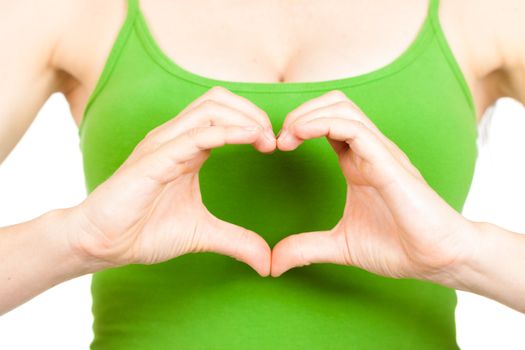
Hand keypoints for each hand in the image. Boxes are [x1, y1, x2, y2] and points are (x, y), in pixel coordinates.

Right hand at [68, 86, 275, 275]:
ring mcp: (163, 145)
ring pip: (209, 108)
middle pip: (219, 100)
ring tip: (265, 140)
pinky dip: (226, 132)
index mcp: (186, 148)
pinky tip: (249, 139)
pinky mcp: (154, 160)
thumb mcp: (202, 233)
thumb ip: (236, 241)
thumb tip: (266, 262)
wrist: (102, 243)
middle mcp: (175, 138)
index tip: (273, 146)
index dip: (253, 122)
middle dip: (253, 113)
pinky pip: (194, 135)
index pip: (224, 113)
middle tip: (273, 140)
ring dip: (244, 118)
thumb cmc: (143, 230)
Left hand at [271, 90, 477, 283]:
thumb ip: (307, 248)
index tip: (278, 147)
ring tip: (288, 137)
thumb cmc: (400, 246)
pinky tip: (301, 136)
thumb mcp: (341, 246)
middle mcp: (368, 151)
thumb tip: (275, 263)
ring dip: (307, 114)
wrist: (440, 260)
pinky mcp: (389, 163)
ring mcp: (380, 153)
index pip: (327, 122)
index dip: (298, 125)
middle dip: (299, 112)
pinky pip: (355, 129)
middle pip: (333, 104)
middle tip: (279, 139)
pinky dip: (322, 124)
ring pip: (342, 107)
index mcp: (357, 163)